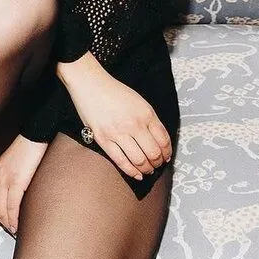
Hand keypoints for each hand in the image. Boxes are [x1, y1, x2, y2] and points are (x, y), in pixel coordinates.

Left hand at [0, 134, 48, 236]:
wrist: (32, 137)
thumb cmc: (22, 152)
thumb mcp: (5, 167)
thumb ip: (2, 182)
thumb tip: (7, 201)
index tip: (4, 223)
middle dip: (2, 222)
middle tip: (11, 229)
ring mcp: (2, 181)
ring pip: (2, 211)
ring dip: (8, 224)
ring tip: (15, 229)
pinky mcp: (15, 182)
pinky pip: (12, 207)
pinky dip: (15, 219)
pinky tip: (18, 224)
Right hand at [62, 57, 172, 179]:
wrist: (90, 84)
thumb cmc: (114, 92)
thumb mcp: (139, 102)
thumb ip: (150, 120)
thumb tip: (159, 141)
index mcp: (146, 114)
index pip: (163, 140)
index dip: (167, 152)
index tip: (166, 157)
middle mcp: (134, 124)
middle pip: (153, 153)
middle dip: (158, 163)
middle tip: (157, 165)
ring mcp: (118, 133)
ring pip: (139, 160)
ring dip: (146, 169)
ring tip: (147, 170)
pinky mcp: (103, 139)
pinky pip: (121, 161)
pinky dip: (131, 171)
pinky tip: (136, 174)